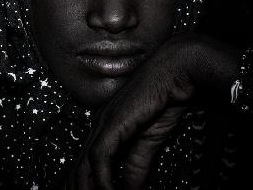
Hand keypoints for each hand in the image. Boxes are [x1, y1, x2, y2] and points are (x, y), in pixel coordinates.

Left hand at [67, 33, 238, 189]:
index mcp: (106, 127)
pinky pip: (100, 156)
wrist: (174, 73)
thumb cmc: (163, 100)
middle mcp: (99, 125)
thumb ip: (138, 164)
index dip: (83, 183)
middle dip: (78, 188)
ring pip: (84, 165)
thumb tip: (130, 187)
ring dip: (87, 188)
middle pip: (80, 166)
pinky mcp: (113, 122)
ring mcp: (103, 123)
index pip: (86, 162)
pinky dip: (103, 179)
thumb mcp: (149, 140)